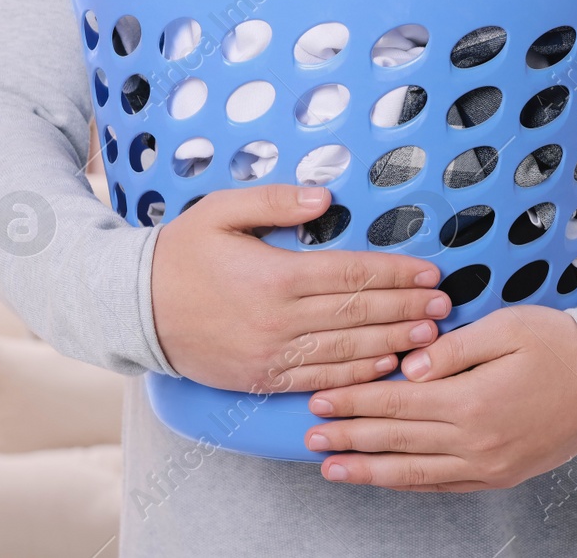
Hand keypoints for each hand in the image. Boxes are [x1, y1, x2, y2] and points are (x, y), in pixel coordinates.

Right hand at [151, 184, 449, 392]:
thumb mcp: (221, 210)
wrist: (132, 309)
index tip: (429, 273)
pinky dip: (356, 373)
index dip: (396, 274)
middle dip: (406, 308)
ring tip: (429, 336)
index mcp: (275, 274)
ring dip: (392, 342)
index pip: (351, 273)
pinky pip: (319, 378)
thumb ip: (275, 200)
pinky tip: (384, 365)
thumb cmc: (181, 252)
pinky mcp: (261, 378)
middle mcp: (278, 318)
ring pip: (346, 349)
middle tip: (444, 305)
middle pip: (358, 313)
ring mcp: (271, 354)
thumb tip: (325, 198)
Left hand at [304, 305, 576, 490]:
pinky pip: (445, 486)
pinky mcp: (500, 475)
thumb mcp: (506, 327)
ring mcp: (489, 464)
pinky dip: (409, 483)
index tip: (320, 399)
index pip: (397, 402)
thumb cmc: (559, 343)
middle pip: (397, 439)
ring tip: (332, 468)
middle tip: (309, 435)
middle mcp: (476, 440)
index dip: (355, 401)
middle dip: (349, 436)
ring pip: (415, 473)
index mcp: (472, 400)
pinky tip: (384, 477)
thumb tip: (406, 369)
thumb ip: (453, 350)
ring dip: (369, 470)